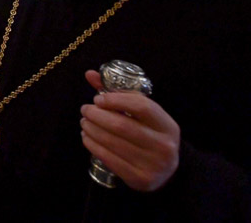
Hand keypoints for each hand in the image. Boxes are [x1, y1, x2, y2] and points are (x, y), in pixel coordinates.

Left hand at [80, 70, 179, 191]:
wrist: (168, 172)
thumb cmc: (150, 135)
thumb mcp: (143, 115)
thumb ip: (118, 94)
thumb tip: (90, 74)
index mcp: (167, 126)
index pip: (142, 107)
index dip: (115, 100)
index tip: (98, 98)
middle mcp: (163, 145)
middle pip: (122, 125)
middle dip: (97, 115)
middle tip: (85, 110)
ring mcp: (152, 164)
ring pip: (113, 142)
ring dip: (92, 129)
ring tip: (84, 123)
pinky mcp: (139, 179)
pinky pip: (109, 159)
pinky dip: (93, 145)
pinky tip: (87, 137)